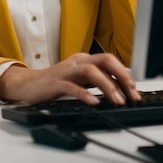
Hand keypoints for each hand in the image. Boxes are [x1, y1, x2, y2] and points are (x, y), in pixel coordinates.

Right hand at [0, 52, 140, 104]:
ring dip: (107, 86)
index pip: (110, 61)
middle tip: (131, 94)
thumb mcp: (79, 80)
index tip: (134, 90)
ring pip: (91, 71)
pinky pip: (72, 86)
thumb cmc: (55, 83)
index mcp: (84, 60)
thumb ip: (96, 80)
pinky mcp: (55, 83)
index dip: (125, 74)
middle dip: (121, 76)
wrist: (28, 85)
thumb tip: (119, 87)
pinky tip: (94, 102)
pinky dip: (84, 94)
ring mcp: (66, 71)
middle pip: (104, 60)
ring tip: (117, 100)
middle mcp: (77, 62)